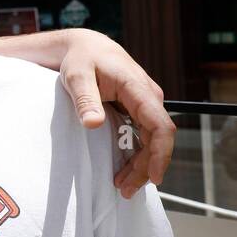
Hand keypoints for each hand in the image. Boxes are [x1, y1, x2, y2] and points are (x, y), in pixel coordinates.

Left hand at [57, 29, 174, 198]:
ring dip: (142, 165)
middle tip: (124, 190)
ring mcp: (145, 104)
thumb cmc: (82, 60)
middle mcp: (148, 97)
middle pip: (158, 139)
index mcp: (137, 88)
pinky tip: (126, 171)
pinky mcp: (138, 110)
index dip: (160, 153)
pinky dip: (137, 155)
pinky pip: (144, 136)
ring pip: (152, 140)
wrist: (86, 47)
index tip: (154, 177)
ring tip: (123, 187)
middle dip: (146, 167)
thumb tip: (94, 124)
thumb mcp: (76, 76)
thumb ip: (85, 99)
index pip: (160, 124)